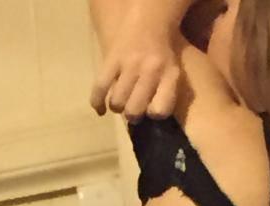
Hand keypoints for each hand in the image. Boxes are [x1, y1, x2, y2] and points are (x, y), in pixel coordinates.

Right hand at [90, 4, 181, 121]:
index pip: (160, 110)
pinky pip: (100, 88)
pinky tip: (100, 109)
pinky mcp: (111, 59)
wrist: (148, 21)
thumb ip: (165, 95)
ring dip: (117, 107)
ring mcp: (129, 64)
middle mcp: (150, 70)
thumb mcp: (172, 73)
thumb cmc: (161, 54)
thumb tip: (149, 120)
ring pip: (117, 102)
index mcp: (169, 75)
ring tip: (120, 101)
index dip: (153, 115)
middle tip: (131, 109)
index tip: (150, 110)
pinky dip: (97, 102)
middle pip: (134, 110)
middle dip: (132, 115)